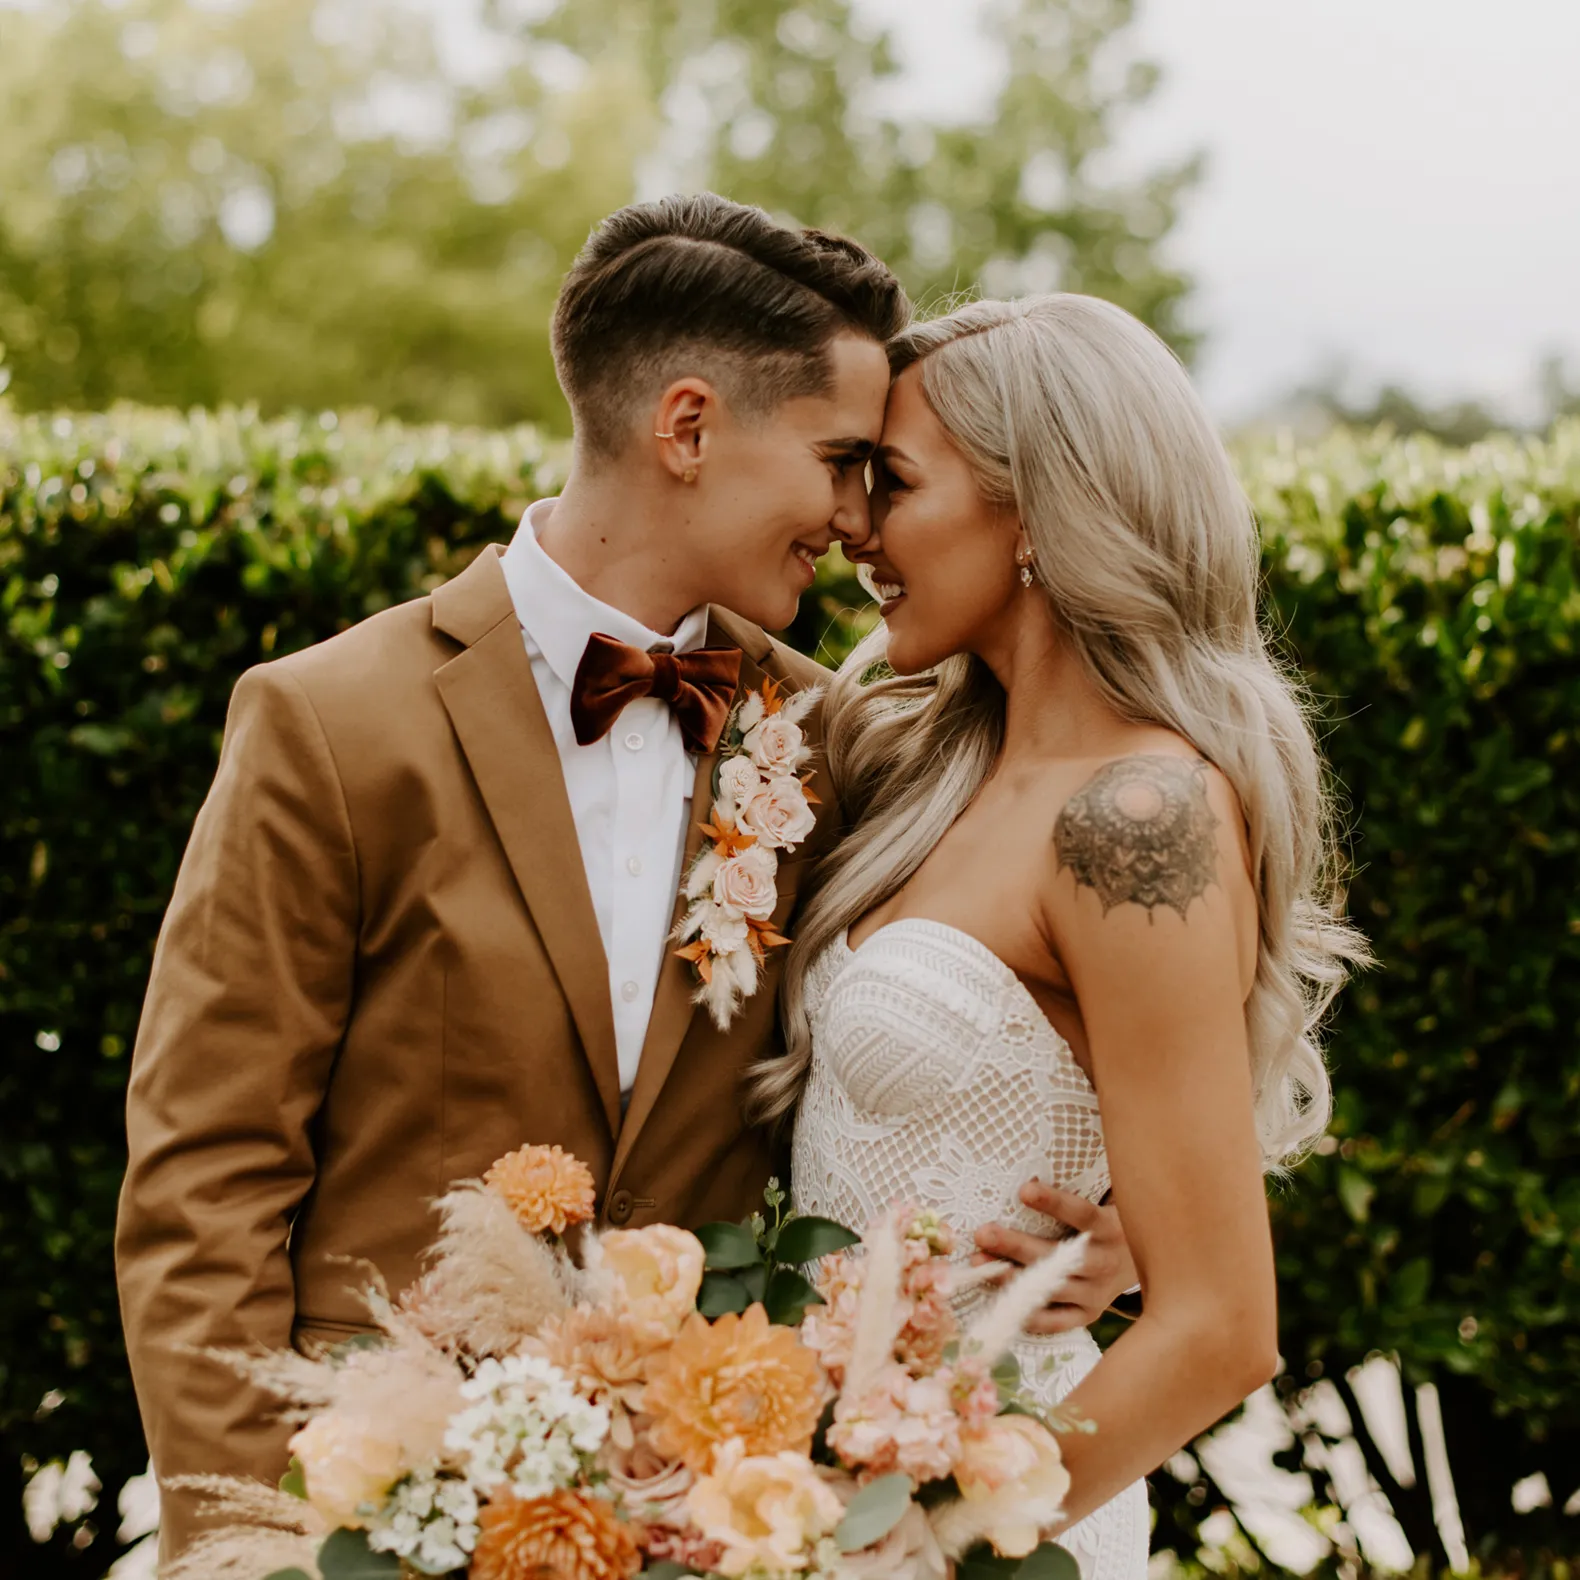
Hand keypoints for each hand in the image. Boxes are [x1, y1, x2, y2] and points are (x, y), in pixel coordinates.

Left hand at [972, 1180, 1137, 1335]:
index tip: (1022, 1191)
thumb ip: (1078, 1191)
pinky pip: (1055, 1321)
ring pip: (1052, 1288)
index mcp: (1111, 1228)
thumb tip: (1028, 1177)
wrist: (1149, 1264)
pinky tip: (1000, 1300)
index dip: (1054, 1203)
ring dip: (1012, 1277)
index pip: (1083, 1214)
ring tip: (980, 1263)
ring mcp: (1098, 1293)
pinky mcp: (1088, 1315)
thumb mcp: (1104, 1203)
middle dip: (1016, 1244)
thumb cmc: (1109, 1224)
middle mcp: (1106, 1263)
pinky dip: (1028, 1314)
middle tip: (982, 1233)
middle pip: (1059, 1256)